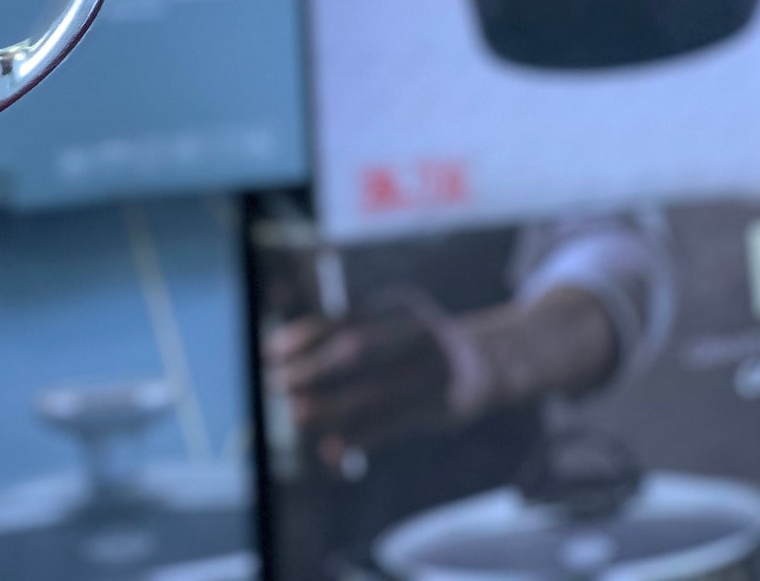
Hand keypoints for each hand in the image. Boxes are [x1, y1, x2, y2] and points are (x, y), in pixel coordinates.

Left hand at [266, 293, 456, 467]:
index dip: (302, 336)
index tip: (269, 352)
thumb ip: (344, 337)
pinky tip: (333, 452)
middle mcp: (418, 333)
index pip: (343, 319)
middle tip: (275, 386)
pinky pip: (396, 425)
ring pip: (375, 392)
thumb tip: (278, 356)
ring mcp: (435, 370)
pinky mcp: (445, 406)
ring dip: (331, 407)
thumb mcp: (388, 326)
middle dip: (311, 369)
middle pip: (357, 349)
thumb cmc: (417, 346)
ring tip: (295, 416)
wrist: (490, 363)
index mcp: (398, 307)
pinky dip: (361, 439)